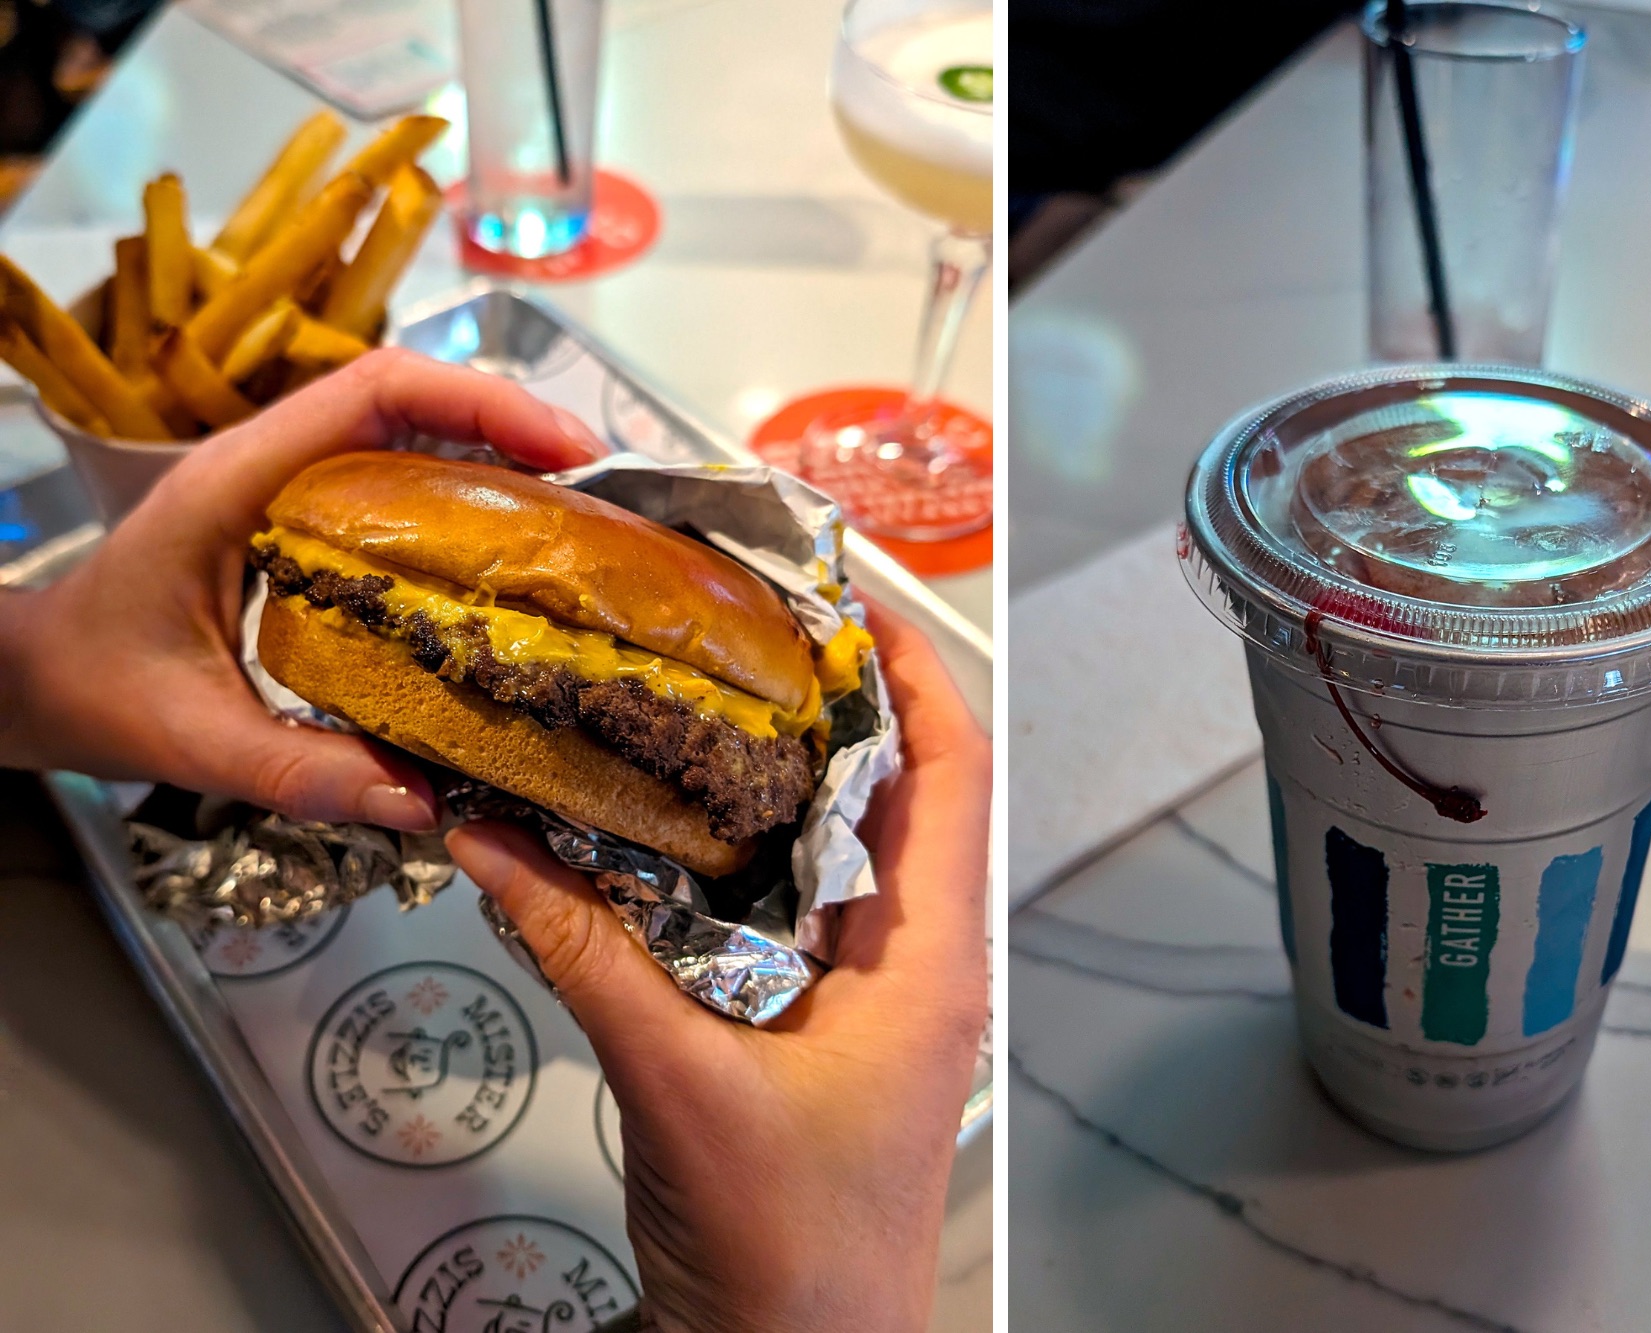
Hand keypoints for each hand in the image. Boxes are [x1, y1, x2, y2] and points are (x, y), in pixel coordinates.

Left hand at [0, 348, 604, 826]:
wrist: (33, 681)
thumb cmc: (92, 688)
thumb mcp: (190, 737)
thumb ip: (299, 770)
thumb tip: (420, 803)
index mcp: (240, 482)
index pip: (375, 390)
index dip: (481, 402)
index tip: (566, 449)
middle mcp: (271, 466)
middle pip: (414, 401)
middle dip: (516, 429)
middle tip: (602, 494)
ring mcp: (290, 489)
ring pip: (414, 438)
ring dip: (502, 463)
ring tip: (581, 522)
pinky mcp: (305, 524)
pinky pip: (401, 488)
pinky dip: (469, 505)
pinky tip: (515, 562)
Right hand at [445, 599, 989, 1332]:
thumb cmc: (796, 1261)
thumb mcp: (680, 1084)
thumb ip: (585, 953)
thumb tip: (492, 838)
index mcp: (930, 959)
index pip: (954, 765)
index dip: (910, 666)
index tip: (839, 593)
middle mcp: (908, 963)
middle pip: (885, 789)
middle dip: (814, 702)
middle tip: (727, 626)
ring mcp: (857, 998)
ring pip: (821, 849)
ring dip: (759, 777)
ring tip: (679, 696)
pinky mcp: (800, 1031)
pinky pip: (767, 914)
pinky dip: (713, 860)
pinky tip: (644, 831)